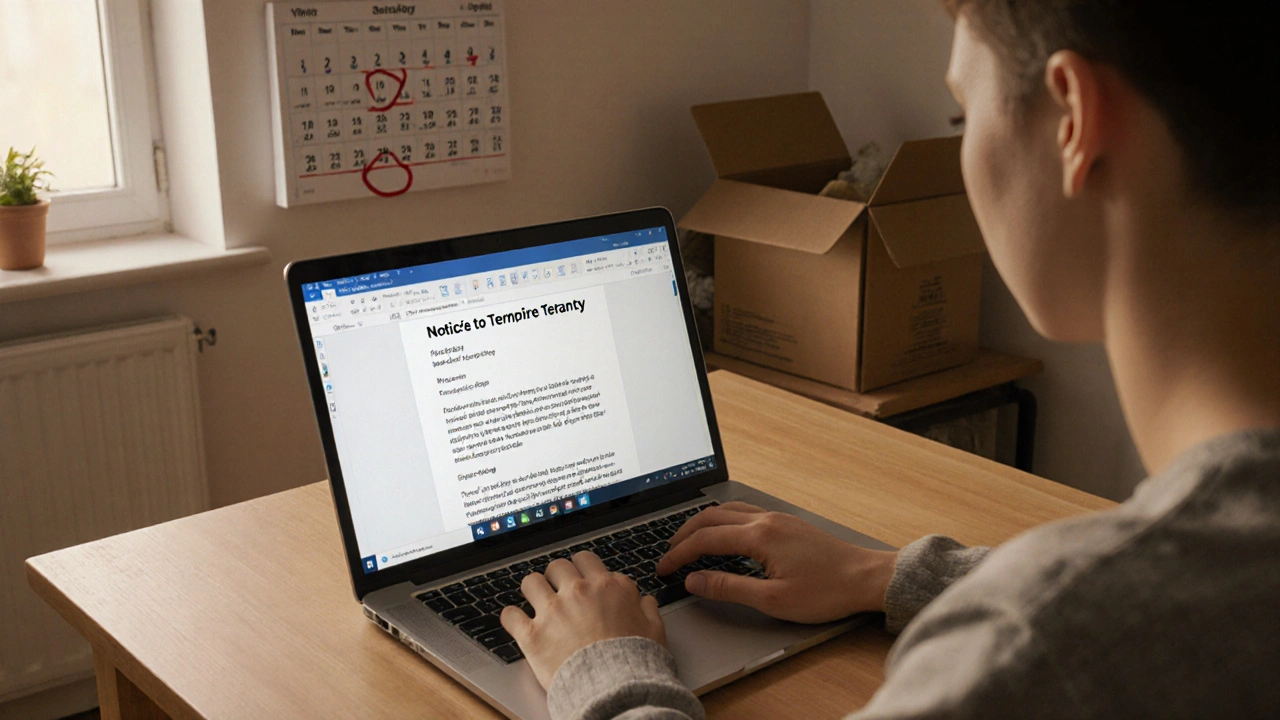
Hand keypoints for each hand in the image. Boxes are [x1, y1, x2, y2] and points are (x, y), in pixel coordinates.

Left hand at [500, 551, 665, 688]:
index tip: (580, 579)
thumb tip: (643, 600)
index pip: (586, 560)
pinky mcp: (533, 635)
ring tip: (536, 601)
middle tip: (558, 590)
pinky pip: (510, 615)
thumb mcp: (654, 630)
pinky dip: (511, 618)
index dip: (582, 570)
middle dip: (556, 576)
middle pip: (557, 566)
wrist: (616, 690)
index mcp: (608, 587)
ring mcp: (553, 611)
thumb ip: (647, 609)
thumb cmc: (636, 662)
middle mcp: (579, 592)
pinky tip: (516, 622)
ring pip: (531, 582)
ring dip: (533, 590)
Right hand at [656, 502, 898, 623]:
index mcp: (760, 536)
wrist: (867, 578)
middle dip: (684, 534)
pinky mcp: (787, 523)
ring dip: (703, 524)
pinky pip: (744, 513)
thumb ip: (729, 588)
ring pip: (727, 510)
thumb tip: (695, 581)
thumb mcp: (773, 600)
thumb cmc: (827, 591)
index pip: (705, 540)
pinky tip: (723, 535)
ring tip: (687, 541)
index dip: (679, 554)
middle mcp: (766, 520)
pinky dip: (723, 521)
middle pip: (711, 517)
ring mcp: (777, 518)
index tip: (663, 568)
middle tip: (668, 554)